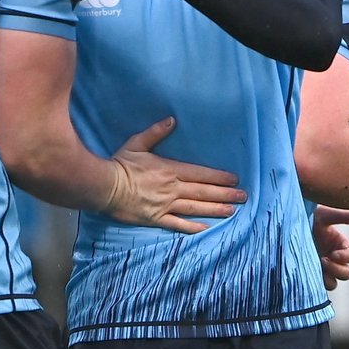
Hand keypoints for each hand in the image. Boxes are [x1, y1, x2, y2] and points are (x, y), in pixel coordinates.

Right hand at [105, 116, 245, 232]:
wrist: (104, 186)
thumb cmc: (120, 164)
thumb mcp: (137, 143)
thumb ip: (156, 132)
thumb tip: (171, 120)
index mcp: (170, 170)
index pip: (201, 174)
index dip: (219, 177)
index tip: (234, 179)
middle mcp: (172, 188)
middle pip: (203, 192)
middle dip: (225, 194)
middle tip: (244, 196)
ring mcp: (165, 205)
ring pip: (196, 208)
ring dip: (216, 209)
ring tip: (232, 210)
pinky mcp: (156, 219)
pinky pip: (178, 224)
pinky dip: (192, 227)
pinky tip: (206, 228)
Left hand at [312, 205, 348, 289]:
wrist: (283, 225)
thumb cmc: (305, 217)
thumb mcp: (323, 215)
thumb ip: (342, 216)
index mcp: (340, 245)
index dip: (346, 257)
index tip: (334, 253)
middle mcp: (333, 258)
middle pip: (346, 273)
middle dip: (337, 270)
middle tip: (323, 260)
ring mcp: (321, 268)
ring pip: (333, 283)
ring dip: (328, 279)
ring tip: (315, 269)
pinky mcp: (309, 275)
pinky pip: (317, 287)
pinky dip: (315, 285)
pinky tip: (306, 275)